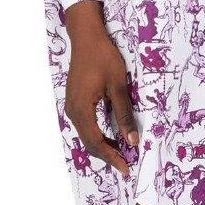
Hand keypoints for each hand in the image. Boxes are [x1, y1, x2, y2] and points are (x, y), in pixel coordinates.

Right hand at [62, 0, 138, 175]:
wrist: (86, 37)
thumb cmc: (103, 57)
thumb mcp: (118, 86)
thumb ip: (124, 114)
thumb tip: (133, 140)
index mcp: (82, 109)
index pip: (96, 143)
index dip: (112, 157)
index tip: (127, 167)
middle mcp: (73, 111)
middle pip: (89, 142)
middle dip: (107, 155)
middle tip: (126, 164)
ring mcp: (71, 106)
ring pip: (86, 135)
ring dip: (102, 146)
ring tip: (121, 153)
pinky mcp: (74, 101)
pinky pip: (85, 125)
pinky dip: (97, 135)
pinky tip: (110, 136)